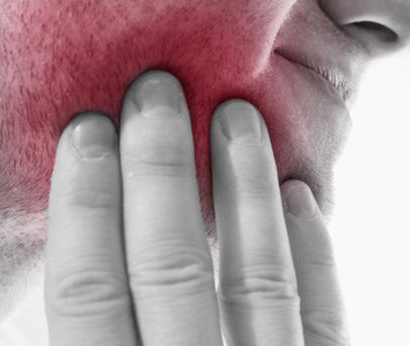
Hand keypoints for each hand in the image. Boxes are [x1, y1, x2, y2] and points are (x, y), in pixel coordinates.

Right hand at [44, 70, 348, 345]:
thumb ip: (93, 328)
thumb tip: (86, 237)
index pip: (87, 296)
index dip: (83, 207)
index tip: (86, 127)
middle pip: (171, 271)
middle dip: (159, 172)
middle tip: (156, 89)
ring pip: (259, 283)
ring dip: (246, 190)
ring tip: (237, 113)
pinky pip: (326, 320)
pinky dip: (314, 254)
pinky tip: (298, 193)